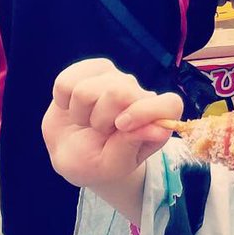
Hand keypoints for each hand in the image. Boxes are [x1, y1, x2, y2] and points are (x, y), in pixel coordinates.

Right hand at [43, 59, 179, 191]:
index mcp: (157, 120)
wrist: (70, 152)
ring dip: (80, 112)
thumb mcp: (114, 165)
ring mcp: (116, 78)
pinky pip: (66, 80)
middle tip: (100, 131)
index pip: (170, 104)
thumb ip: (133, 145)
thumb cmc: (98, 162)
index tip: (121, 127)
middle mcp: (141, 95)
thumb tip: (159, 130)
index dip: (144, 112)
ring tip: (87, 122)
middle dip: (101, 118)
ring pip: (87, 88)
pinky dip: (63, 100)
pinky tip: (72, 108)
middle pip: (120, 92)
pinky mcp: (91, 70)